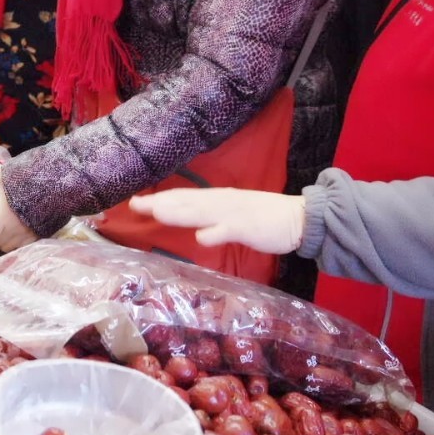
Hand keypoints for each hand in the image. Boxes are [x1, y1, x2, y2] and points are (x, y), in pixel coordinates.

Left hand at [0, 161, 37, 251]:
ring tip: (0, 234)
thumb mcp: (2, 174)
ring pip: (9, 246)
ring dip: (2, 242)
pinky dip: (17, 242)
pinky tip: (17, 234)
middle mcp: (12, 234)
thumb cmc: (24, 184)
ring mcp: (26, 237)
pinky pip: (23, 245)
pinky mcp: (38, 236)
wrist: (53, 190)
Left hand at [129, 188, 306, 254]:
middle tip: (134, 204)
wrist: (299, 217)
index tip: (135, 201)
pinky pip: (229, 229)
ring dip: (179, 211)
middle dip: (160, 203)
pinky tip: (200, 237)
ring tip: (156, 211)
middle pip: (185, 202)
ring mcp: (233, 213)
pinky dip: (215, 232)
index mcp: (216, 199)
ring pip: (202, 211)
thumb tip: (189, 220)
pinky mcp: (248, 226)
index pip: (183, 198)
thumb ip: (210, 216)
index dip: (159, 199)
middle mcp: (220, 202)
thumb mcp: (232, 213)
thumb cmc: (264, 217)